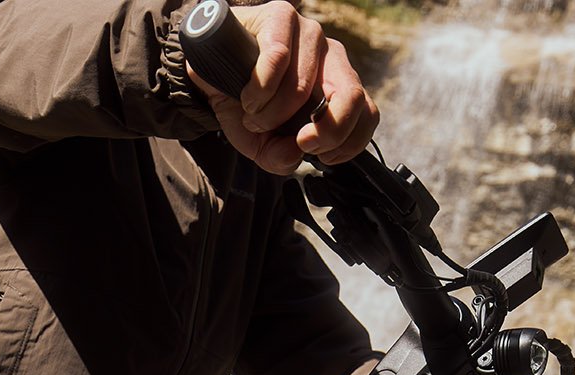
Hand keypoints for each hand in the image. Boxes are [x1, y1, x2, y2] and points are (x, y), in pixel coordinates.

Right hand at [188, 1, 378, 173]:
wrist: (207, 71)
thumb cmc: (242, 104)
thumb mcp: (261, 144)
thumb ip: (280, 158)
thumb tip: (294, 156)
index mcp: (337, 86)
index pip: (367, 113)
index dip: (347, 141)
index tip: (316, 153)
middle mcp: (330, 58)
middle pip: (352, 96)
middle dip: (326, 130)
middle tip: (298, 141)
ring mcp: (309, 34)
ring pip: (303, 86)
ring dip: (271, 113)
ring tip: (252, 114)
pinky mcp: (282, 16)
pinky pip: (278, 58)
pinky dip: (258, 89)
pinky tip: (245, 95)